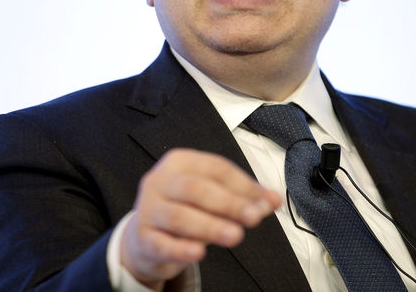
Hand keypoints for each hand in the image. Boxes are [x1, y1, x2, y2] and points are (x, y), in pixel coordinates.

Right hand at [120, 148, 280, 289]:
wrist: (146, 234)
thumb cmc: (184, 207)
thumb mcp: (212, 195)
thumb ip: (243, 195)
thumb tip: (273, 199)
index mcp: (179, 162)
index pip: (215, 168)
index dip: (242, 184)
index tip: (262, 201)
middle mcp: (160, 181)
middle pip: (196, 189)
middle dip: (229, 203)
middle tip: (253, 217)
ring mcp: (148, 209)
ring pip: (180, 216)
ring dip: (210, 226)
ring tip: (235, 236)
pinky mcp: (143, 238)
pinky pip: (162, 244)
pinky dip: (182, 249)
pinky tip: (200, 252)